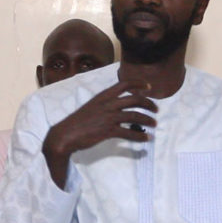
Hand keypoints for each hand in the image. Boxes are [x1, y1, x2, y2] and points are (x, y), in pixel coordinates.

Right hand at [42, 80, 156, 186]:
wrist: (65, 134)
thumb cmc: (78, 122)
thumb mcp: (92, 107)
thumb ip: (105, 105)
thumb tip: (117, 108)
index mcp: (103, 96)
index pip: (124, 84)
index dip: (138, 83)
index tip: (149, 87)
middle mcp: (107, 104)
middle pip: (134, 99)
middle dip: (148, 103)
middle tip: (156, 110)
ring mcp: (108, 117)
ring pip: (134, 115)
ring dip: (147, 120)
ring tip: (154, 124)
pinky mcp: (108, 130)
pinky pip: (129, 132)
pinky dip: (139, 136)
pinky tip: (145, 139)